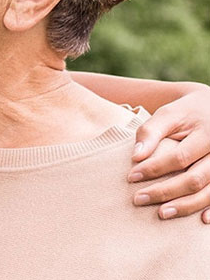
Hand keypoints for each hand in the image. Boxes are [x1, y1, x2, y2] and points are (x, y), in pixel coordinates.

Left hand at [129, 87, 209, 221]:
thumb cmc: (187, 113)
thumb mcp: (169, 114)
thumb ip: (150, 132)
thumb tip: (135, 156)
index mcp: (206, 135)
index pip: (179, 158)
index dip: (154, 169)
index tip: (131, 177)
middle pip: (195, 179)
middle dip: (166, 192)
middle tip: (139, 199)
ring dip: (186, 206)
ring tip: (162, 213)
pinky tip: (201, 219)